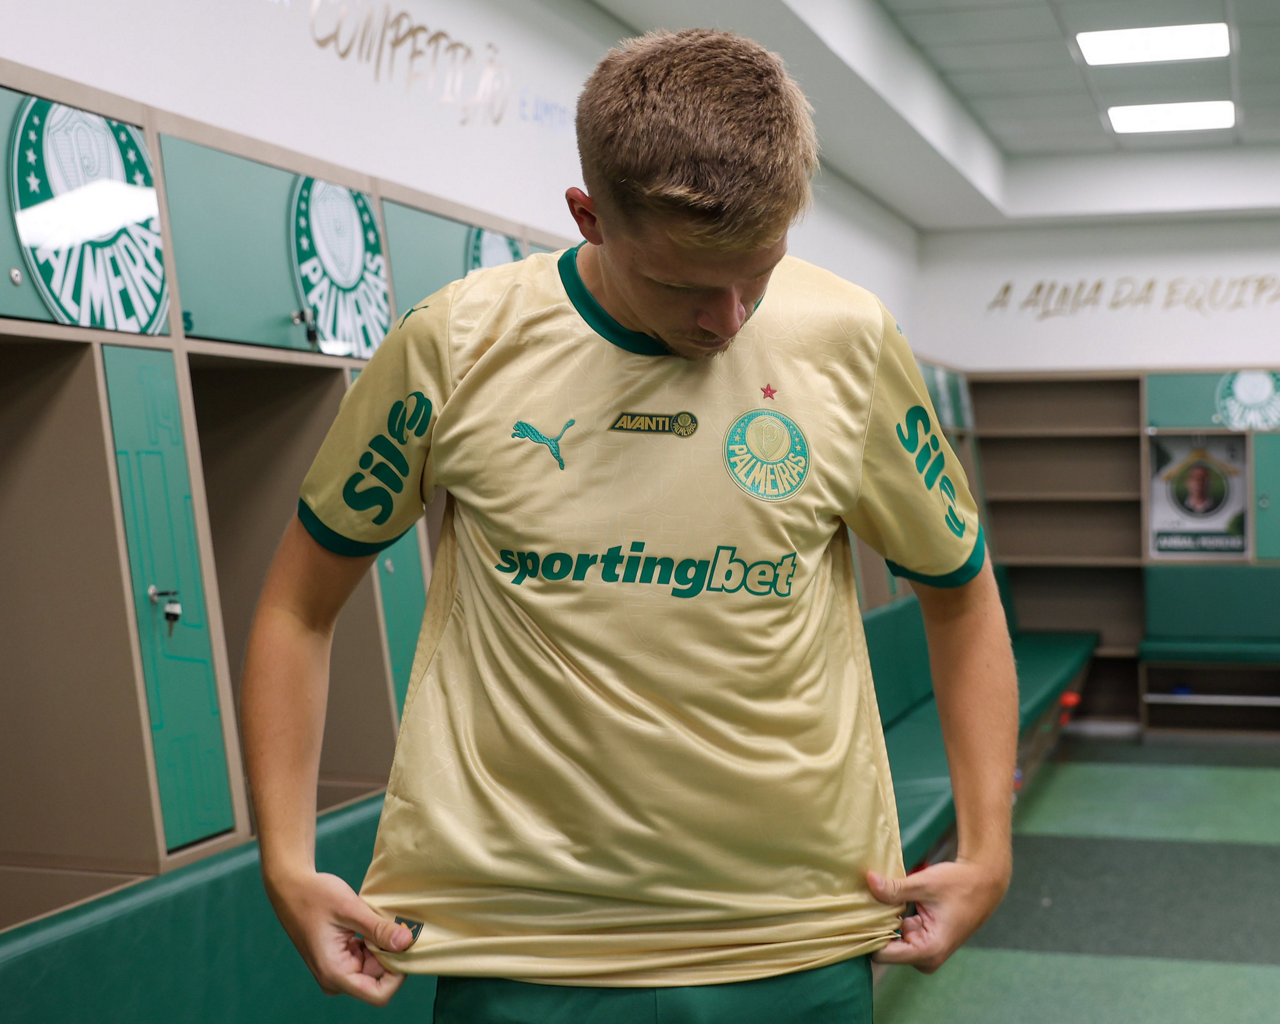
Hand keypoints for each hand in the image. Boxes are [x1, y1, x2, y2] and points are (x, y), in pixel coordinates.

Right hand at [265, 868, 412, 1004]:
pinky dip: (374, 942)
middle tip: (395, 925)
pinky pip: (366, 958)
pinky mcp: (340, 959)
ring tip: (379, 921)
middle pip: (378, 979)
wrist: (292, 886)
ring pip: (374, 967)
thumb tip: (407, 942)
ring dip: (382, 947)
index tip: (404, 946)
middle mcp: (335, 978)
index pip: (378, 994)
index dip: (397, 975)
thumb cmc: (315, 896)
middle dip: (390, 955)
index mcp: (334, 973)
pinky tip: (370, 923)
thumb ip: (378, 928)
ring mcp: (337, 969)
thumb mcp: (350, 909)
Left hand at [866, 858, 1009, 972]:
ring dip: (886, 922)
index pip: (883, 955)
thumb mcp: (924, 884)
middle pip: (886, 949)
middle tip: (870, 902)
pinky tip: (894, 903)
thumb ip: (895, 889)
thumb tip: (869, 881)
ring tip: (883, 899)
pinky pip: (901, 936)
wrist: (983, 882)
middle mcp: (927, 958)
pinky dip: (895, 921)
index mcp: (929, 950)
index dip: (868, 935)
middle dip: (877, 927)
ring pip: (892, 942)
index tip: (858, 915)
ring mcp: (927, 953)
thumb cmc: (959, 884)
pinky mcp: (926, 944)